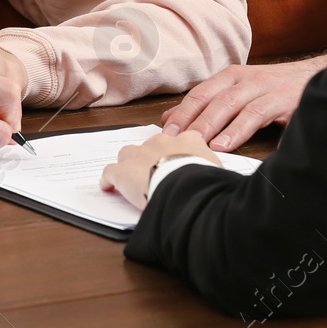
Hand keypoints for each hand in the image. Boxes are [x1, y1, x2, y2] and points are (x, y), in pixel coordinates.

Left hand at [99, 130, 218, 209]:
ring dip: (129, 165)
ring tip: (132, 179)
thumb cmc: (206, 180)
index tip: (178, 161)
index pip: (182, 140)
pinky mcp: (123, 171)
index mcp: (188, 140)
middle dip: (152, 157)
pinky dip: (108, 180)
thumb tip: (216, 177)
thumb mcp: (218, 170)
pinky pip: (110, 173)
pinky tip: (109, 188)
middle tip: (156, 173)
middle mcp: (161, 142)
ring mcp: (140, 154)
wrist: (186, 186)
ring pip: (128, 154)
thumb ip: (213, 167)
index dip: (178, 152)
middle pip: (152, 145)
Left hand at [160, 55, 326, 151]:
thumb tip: (170, 118)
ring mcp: (268, 89)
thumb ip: (206, 104)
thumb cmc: (272, 88)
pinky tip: (237, 144)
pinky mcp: (287, 101)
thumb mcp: (236, 90)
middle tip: (180, 142)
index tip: (165, 133)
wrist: (318, 77)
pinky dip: (248, 130)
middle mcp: (247, 79)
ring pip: (239, 107)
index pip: (200, 94)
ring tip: (207, 145)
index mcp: (231, 76)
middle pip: (216, 100)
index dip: (182, 113)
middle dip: (196, 122)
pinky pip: (264, 116)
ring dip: (222, 127)